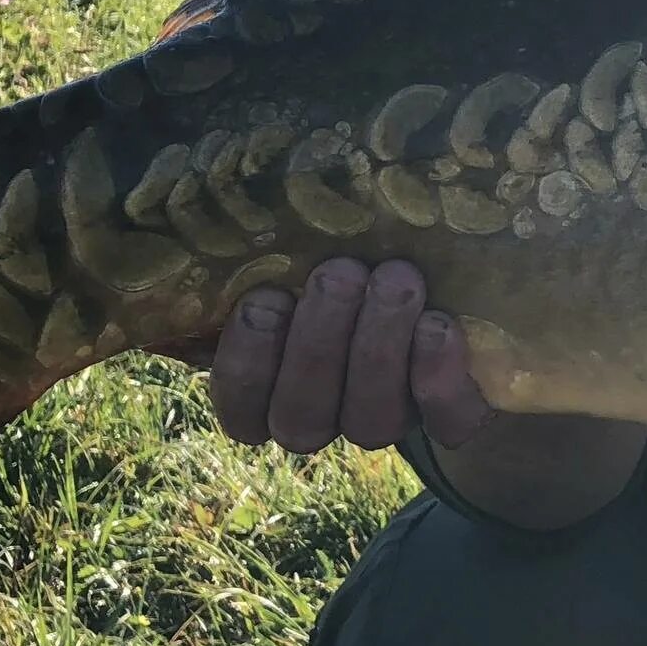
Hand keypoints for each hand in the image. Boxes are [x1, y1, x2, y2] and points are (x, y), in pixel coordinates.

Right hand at [197, 256, 646, 528]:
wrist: (436, 273)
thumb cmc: (336, 251)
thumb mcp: (286, 252)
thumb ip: (249, 253)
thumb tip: (195, 222)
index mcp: (270, 391)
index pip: (241, 413)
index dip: (247, 367)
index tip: (264, 298)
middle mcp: (325, 417)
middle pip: (304, 418)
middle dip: (319, 345)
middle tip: (341, 273)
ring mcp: (389, 419)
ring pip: (372, 422)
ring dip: (379, 346)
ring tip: (395, 278)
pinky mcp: (451, 414)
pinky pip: (449, 423)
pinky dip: (442, 380)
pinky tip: (441, 327)